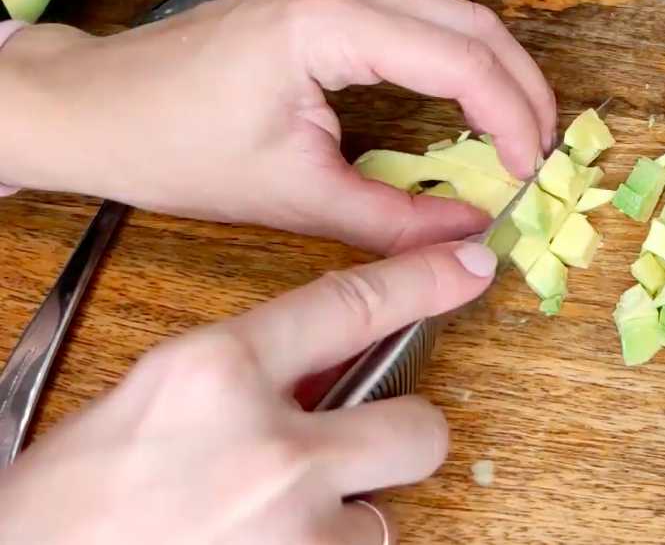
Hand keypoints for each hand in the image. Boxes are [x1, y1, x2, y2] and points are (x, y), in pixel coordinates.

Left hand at [0, 0, 556, 253]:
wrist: (92, 109)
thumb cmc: (174, 150)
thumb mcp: (294, 198)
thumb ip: (395, 221)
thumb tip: (474, 236)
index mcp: (329, 23)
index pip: (461, 59)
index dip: (513, 119)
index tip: (529, 177)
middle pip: (474, 23)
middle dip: (523, 90)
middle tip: (543, 157)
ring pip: (453, 14)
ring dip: (495, 72)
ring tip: (518, 136)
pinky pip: (418, 18)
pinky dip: (457, 61)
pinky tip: (469, 107)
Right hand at [0, 240, 496, 544]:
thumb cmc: (69, 503)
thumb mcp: (153, 403)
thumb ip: (243, 378)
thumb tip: (325, 374)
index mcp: (213, 373)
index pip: (350, 305)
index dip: (422, 282)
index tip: (470, 270)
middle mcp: (267, 446)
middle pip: (420, 428)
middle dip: (398, 440)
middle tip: (350, 455)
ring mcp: (289, 525)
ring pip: (386, 516)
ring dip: (343, 520)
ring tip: (270, 526)